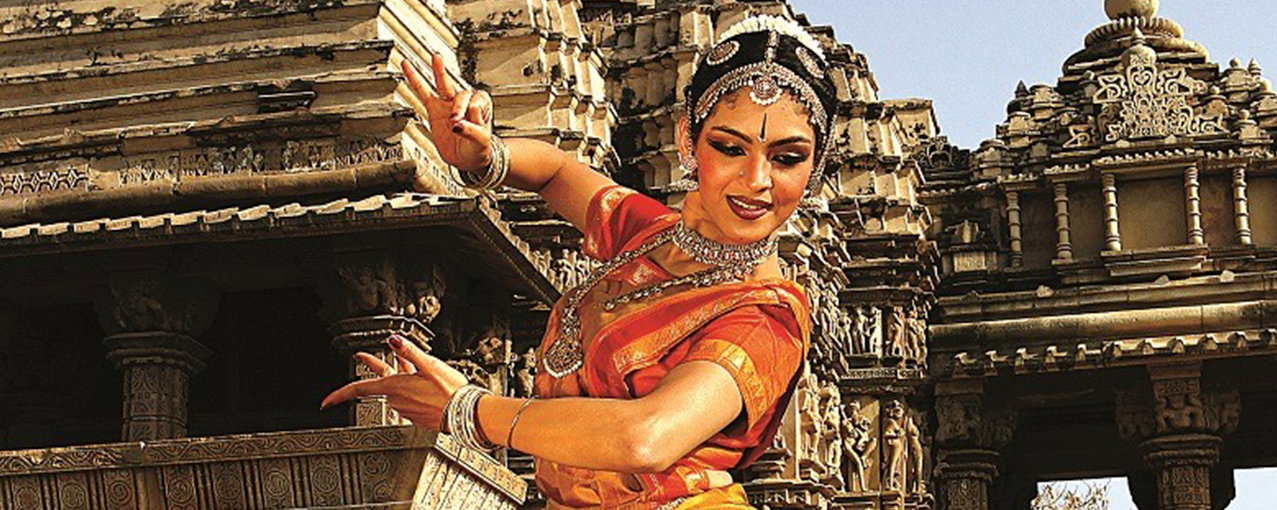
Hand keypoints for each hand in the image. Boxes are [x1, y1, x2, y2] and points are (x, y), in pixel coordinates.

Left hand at [320, 335, 468, 429]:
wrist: (466, 415)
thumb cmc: (450, 391)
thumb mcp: (429, 365)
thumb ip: (409, 351)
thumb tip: (392, 339)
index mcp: (395, 387)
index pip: (359, 390)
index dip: (339, 394)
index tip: (326, 402)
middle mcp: (397, 400)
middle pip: (378, 382)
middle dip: (372, 367)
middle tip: (361, 358)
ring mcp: (407, 408)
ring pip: (395, 387)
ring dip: (398, 375)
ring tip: (405, 362)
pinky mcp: (417, 413)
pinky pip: (407, 395)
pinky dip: (410, 384)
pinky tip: (420, 379)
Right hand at [403, 54, 494, 173]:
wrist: (467, 158)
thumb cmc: (478, 148)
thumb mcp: (481, 141)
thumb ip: (472, 131)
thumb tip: (458, 124)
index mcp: (481, 105)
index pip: (477, 100)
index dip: (472, 112)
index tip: (466, 125)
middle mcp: (465, 101)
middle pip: (462, 94)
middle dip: (459, 106)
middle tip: (455, 119)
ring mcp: (448, 104)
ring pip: (443, 84)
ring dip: (440, 71)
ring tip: (436, 57)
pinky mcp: (434, 109)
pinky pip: (423, 92)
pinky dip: (415, 80)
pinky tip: (408, 67)